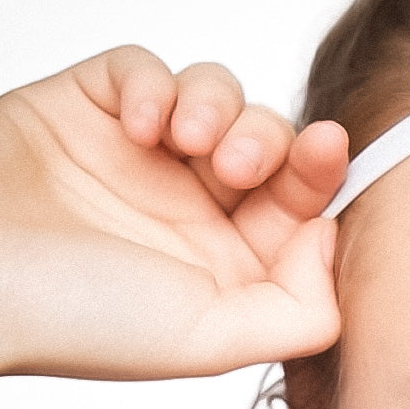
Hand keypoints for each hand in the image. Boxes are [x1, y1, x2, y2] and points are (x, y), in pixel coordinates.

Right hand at [0, 46, 347, 382]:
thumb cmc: (80, 318)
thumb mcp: (215, 339)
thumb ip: (303, 309)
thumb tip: (329, 236)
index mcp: (229, 265)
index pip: (302, 204)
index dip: (323, 172)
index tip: (329, 149)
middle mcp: (191, 210)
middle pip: (272, 143)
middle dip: (270, 140)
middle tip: (235, 164)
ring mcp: (141, 157)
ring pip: (221, 98)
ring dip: (220, 107)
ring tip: (187, 138)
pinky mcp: (89, 109)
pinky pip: (146, 69)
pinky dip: (152, 85)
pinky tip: (133, 124)